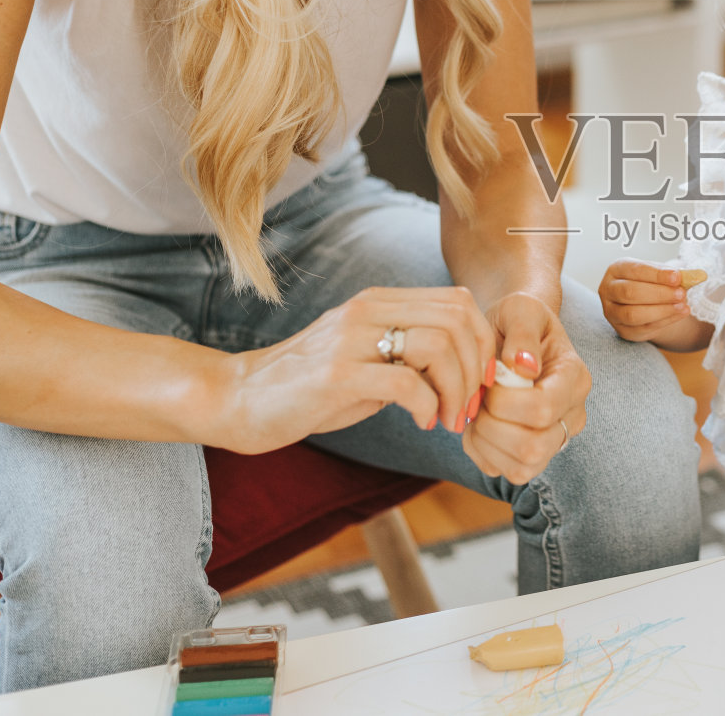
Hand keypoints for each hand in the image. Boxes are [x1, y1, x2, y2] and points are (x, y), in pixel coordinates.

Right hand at [223, 286, 494, 454]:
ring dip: (457, 390)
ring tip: (447, 419)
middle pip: (457, 319)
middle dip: (477, 368)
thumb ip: (410, 353)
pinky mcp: (336, 375)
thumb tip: (467, 368)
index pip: (458, 302)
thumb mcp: (368, 359)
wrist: (240, 399)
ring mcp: (351, 339)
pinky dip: (428, 407)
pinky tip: (423, 423)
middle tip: (469, 407)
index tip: (482, 382)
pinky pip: (406, 382)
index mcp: (379, 302)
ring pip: (438, 346)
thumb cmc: (311, 387)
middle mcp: (367, 310)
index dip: (484, 342)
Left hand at [462, 293, 590, 485]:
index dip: (504, 402)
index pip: (543, 409)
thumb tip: (524, 367)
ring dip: (485, 442)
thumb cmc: (517, 320)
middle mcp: (572, 416)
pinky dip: (481, 452)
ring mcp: (555, 440)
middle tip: (480, 399)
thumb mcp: (520, 309)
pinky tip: (479, 423)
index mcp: (574, 379)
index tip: (489, 380)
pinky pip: (505, 472)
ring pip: (521, 468)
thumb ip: (523, 332)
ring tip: (479, 410)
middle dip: (492, 426)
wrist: (514, 335)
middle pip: (534, 447)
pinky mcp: (533, 456)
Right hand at [598, 261, 691, 342]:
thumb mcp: (662, 274)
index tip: (678, 277)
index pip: (635, 270)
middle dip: (659, 294)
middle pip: (630, 292)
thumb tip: (696, 275)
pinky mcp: (623, 331)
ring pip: (633, 314)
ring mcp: (612, 312)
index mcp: (617, 269)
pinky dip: (665, 321)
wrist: (646, 303)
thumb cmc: (653, 283)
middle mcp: (608, 290)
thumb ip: (675, 274)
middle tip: (682, 293)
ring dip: (661, 310)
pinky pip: (643, 328)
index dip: (657, 274)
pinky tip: (680, 314)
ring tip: (683, 306)